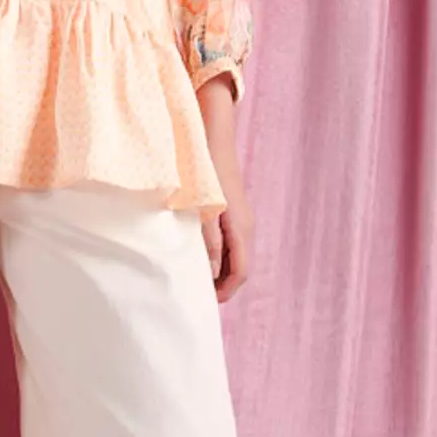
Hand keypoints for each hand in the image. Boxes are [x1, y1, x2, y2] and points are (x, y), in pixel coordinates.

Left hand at [196, 76, 251, 300]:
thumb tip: (210, 274)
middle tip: (193, 294)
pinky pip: (227, 242)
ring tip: (191, 276)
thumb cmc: (205, 170)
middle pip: (237, 268)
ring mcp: (239, 218)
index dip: (223, 292)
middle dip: (219, 285)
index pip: (239, 274)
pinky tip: (193, 252)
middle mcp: (245, 227)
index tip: (203, 303)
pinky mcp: (230, 210)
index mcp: (242, 230)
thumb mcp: (203, 210)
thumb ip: (207, 242)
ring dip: (215, 269)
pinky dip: (214, 254)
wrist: (211, 134)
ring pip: (232, 255)